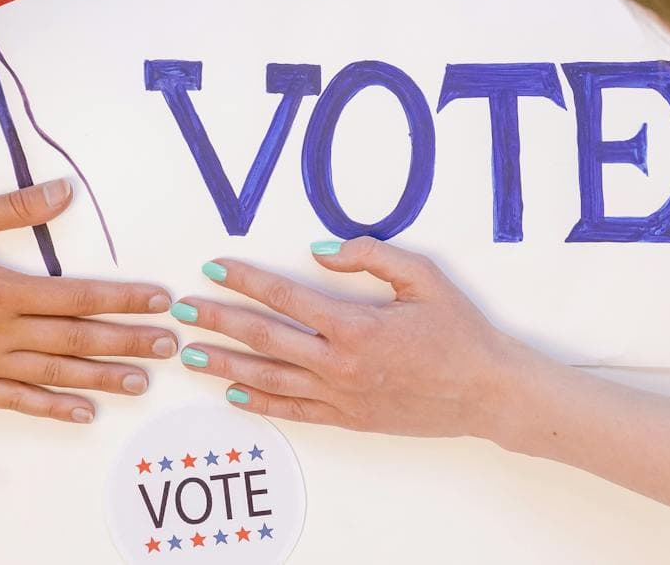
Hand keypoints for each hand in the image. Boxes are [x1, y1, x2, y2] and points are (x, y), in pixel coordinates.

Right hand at [0, 179, 175, 422]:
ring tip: (142, 380)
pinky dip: (52, 408)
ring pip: (53, 375)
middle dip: (127, 341)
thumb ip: (12, 209)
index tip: (158, 301)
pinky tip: (82, 412)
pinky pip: (15, 401)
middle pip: (75, 340)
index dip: (122, 299)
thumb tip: (63, 192)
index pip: (76, 296)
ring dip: (102, 377)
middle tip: (170, 345)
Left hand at [171, 238, 536, 435]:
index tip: (214, 268)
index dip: (245, 280)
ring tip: (191, 354)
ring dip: (225, 366)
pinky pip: (294, 411)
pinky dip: (260, 404)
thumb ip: (370, 255)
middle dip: (217, 321)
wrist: (487, 391)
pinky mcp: (348, 419)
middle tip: (182, 311)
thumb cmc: (458, 330)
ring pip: (269, 380)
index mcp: (356, 325)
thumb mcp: (423, 277)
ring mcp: (341, 396)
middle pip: (264, 339)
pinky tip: (233, 396)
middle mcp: (340, 364)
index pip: (285, 297)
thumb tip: (320, 249)